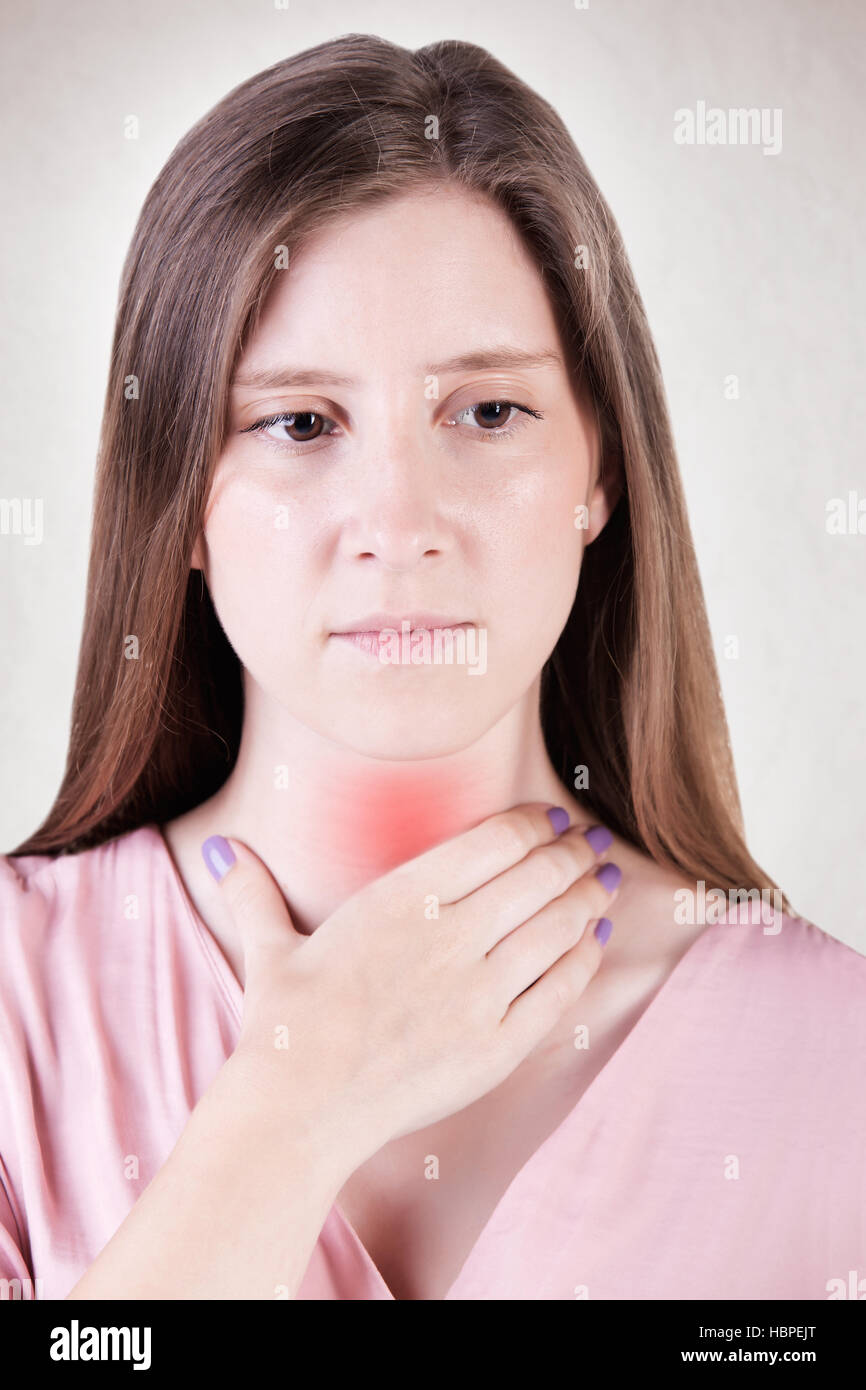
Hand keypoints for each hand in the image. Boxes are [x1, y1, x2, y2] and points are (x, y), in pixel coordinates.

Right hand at [207, 802, 619, 1161]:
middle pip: (539, 877)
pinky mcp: (497, 1045)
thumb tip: (223, 847)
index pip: (497, 841)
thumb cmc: (283, 1023)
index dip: (536, 824)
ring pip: (558, 928)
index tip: (552, 819)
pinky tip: (594, 941)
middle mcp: (450, 936)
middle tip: (591, 843)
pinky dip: (584, 959)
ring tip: (604, 882)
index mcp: (403, 897)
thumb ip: (254, 890)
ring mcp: (479, 993)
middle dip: (573, 854)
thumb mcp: (269, 948)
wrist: (299, 1108)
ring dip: (588, 898)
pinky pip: (559, 991)